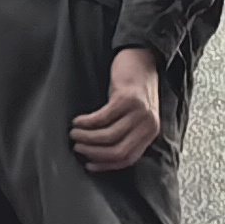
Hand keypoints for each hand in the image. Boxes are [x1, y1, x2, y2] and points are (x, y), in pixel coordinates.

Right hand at [70, 46, 166, 170]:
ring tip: (74, 134)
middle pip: (118, 151)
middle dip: (94, 153)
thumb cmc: (134, 88)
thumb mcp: (136, 116)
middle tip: (78, 148)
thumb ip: (126, 133)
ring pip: (109, 136)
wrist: (142, 58)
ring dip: (87, 138)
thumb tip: (100, 154)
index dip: (106, 164)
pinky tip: (78, 121)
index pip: (128, 158)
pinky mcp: (127, 98)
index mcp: (150, 133)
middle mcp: (148, 125)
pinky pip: (103, 118)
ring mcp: (138, 112)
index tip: (89, 164)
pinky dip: (87, 122)